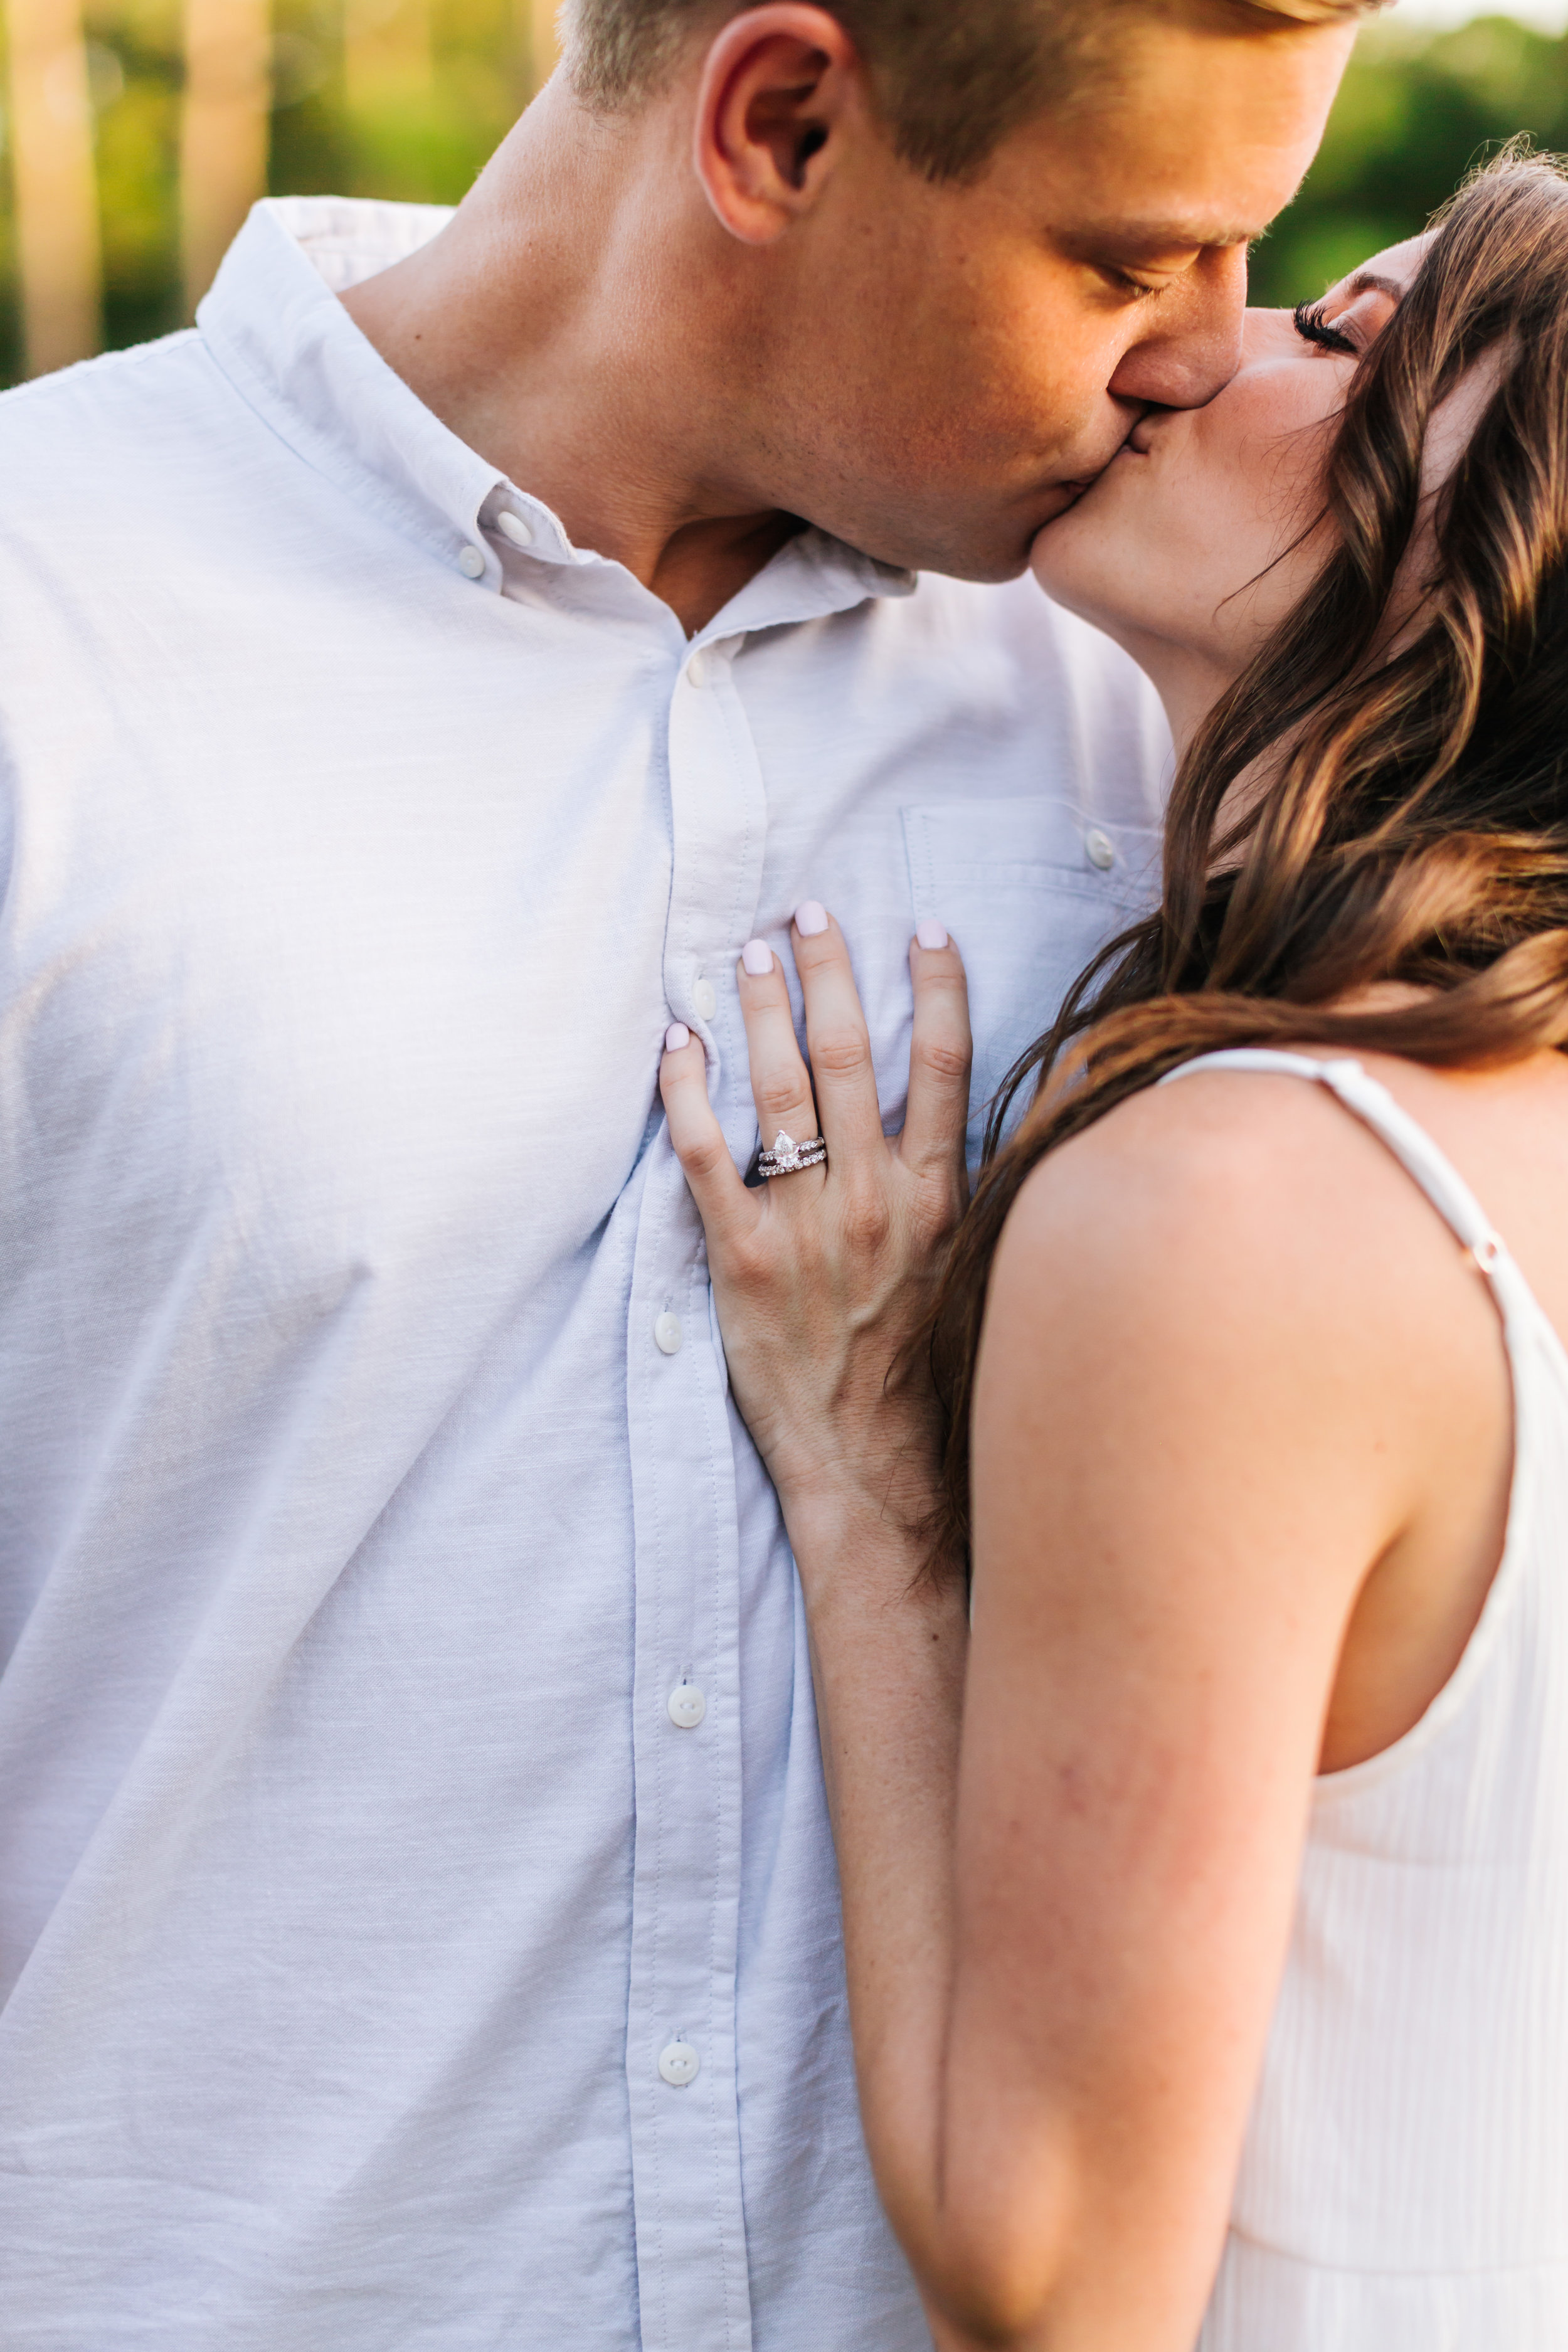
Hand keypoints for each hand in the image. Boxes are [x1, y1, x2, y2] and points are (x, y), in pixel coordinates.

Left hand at [659, 905, 970, 1557]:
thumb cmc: (925, 1371)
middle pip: (854, 1053)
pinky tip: (676, 1045)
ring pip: (781, 1088)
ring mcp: (809, 1226)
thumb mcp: (977, 1273)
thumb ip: (980, 1191)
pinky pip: (707, 1156)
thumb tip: (1020, 1117)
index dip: (937, 986)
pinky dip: (687, 1093)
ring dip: (760, 1009)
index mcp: (941, 1197)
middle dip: (830, 972)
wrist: (878, 1463)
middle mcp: (877, 1199)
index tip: (923, 928)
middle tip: (809, 912)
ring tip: (746, 955)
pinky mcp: (744, 1259)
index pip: (946, 1064)